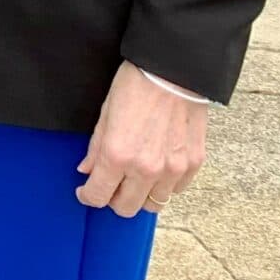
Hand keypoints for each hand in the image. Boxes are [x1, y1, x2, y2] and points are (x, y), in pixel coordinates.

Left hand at [77, 60, 207, 217]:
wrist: (174, 72)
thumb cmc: (136, 86)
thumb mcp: (105, 114)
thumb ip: (95, 147)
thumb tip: (87, 169)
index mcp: (117, 155)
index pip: (98, 196)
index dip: (88, 196)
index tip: (86, 192)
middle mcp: (146, 169)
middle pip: (126, 208)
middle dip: (113, 200)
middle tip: (110, 185)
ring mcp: (172, 169)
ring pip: (153, 204)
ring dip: (140, 196)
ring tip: (134, 178)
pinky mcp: (193, 164)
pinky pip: (176, 190)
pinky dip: (164, 186)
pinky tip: (157, 170)